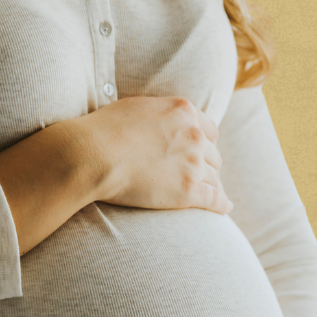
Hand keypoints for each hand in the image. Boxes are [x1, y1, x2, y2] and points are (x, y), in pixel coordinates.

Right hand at [64, 95, 231, 214]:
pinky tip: (224, 208)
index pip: (208, 130)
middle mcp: (194, 135)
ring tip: (211, 194)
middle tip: (199, 175)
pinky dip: (221, 204)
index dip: (204, 143)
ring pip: (214, 177)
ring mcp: (192, 164)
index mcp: (183, 112)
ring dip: (212, 185)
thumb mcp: (137, 108)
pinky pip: (214, 199)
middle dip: (207, 165)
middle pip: (213, 154)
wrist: (92, 154)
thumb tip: (159, 121)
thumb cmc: (103, 130)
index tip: (200, 153)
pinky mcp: (187, 191)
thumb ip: (158, 114)